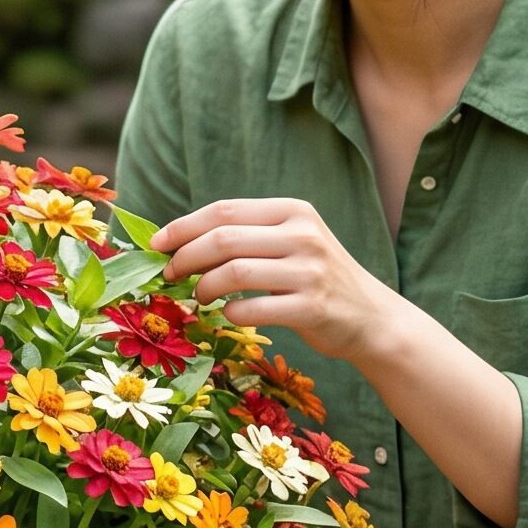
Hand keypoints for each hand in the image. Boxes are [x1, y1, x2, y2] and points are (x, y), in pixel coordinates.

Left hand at [154, 197, 396, 362]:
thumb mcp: (291, 243)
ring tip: (199, 297)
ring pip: (234, 272)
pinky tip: (229, 314)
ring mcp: (309, 271)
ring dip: (204, 286)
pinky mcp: (312, 307)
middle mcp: (303, 235)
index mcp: (292, 211)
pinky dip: (230, 312)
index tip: (157, 244)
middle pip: (224, 238)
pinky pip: (252, 308)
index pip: (224, 211)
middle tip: (169, 274)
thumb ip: (247, 237)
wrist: (371, 316)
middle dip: (185, 257)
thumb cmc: (316, 279)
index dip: (183, 226)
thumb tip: (179, 242)